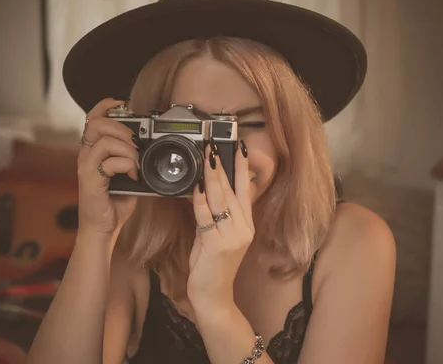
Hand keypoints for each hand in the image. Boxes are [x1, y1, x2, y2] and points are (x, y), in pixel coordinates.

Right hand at [76, 98, 139, 240]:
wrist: (102, 227)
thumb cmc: (114, 200)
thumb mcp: (126, 172)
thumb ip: (132, 156)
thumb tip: (149, 145)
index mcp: (93, 149)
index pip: (93, 117)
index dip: (106, 105)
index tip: (124, 104)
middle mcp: (86, 154)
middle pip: (96, 123)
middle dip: (121, 128)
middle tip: (135, 143)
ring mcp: (86, 166)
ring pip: (105, 140)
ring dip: (128, 149)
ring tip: (136, 163)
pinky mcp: (90, 179)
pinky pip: (110, 162)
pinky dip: (127, 165)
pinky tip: (133, 176)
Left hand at [187, 140, 253, 308]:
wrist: (213, 297)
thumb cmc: (213, 267)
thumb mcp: (218, 236)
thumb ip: (217, 215)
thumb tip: (212, 190)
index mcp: (246, 225)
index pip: (246, 190)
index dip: (242, 168)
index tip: (239, 148)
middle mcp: (243, 229)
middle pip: (232, 191)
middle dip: (222, 166)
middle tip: (215, 145)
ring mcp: (232, 238)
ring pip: (220, 200)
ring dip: (212, 176)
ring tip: (207, 156)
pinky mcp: (217, 246)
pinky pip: (206, 216)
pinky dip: (200, 199)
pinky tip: (196, 185)